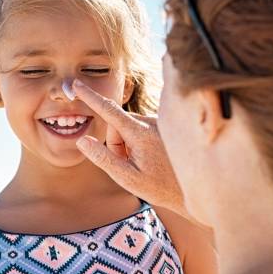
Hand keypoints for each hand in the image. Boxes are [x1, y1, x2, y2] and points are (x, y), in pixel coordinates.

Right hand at [72, 79, 188, 218]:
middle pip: (117, 126)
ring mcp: (159, 123)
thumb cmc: (160, 187)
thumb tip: (83, 140)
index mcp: (141, 133)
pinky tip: (153, 159)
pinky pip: (140, 129)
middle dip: (116, 144)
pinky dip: (138, 143)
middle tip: (129, 166)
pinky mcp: (163, 126)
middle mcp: (151, 122)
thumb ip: (103, 158)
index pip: (109, 110)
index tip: (76, 84)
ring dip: (128, 145)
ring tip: (144, 164)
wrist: (195, 188)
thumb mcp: (127, 178)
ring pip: (127, 128)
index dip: (90, 97)